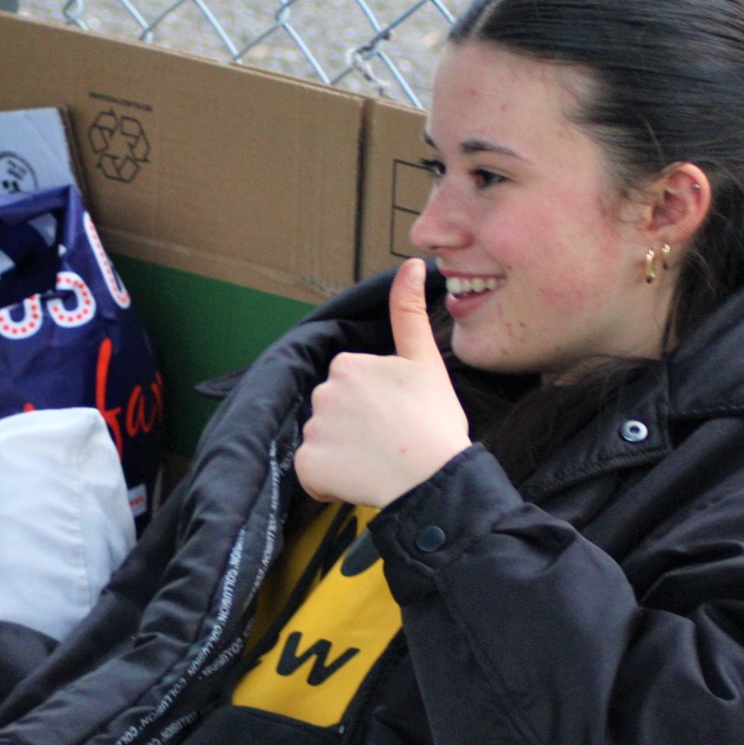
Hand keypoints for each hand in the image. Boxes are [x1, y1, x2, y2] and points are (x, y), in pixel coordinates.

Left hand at [295, 259, 470, 507]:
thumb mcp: (425, 361)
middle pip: (334, 411)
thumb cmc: (434, 422)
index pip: (351, 384)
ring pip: (324, 441)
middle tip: (390, 439)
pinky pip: (313, 472)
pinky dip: (329, 480)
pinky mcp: (308, 464)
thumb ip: (409, 312)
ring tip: (378, 460)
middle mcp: (323, 392)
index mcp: (347, 364)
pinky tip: (358, 478)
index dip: (374, 402)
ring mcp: (313, 430)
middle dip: (355, 425)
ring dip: (344, 453)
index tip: (396, 415)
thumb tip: (411, 265)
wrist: (433, 478)